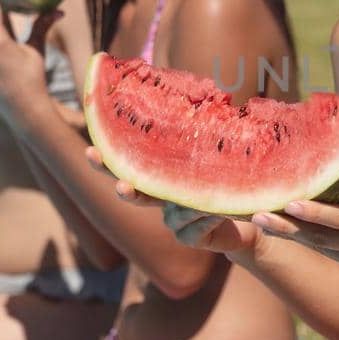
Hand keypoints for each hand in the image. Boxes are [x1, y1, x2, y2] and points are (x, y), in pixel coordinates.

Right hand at [85, 145, 262, 257]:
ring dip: (190, 203)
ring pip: (176, 209)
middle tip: (121, 187)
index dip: (110, 159)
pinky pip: (196, 226)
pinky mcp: (189, 237)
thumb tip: (204, 102)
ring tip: (202, 199)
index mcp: (162, 177)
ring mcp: (173, 220)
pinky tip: (219, 211)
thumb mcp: (216, 157)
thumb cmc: (228, 180)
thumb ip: (204, 141)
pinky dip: (208, 217)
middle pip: (137, 194)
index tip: (91, 150)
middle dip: (126, 190)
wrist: (248, 213)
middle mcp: (162, 200)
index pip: (131, 165)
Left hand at [247, 164, 338, 287]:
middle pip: (325, 240)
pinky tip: (294, 231)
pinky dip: (318, 243)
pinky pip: (338, 257)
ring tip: (265, 221)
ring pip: (326, 250)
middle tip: (258, 216)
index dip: (316, 214)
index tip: (289, 203)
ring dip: (294, 237)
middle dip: (289, 229)